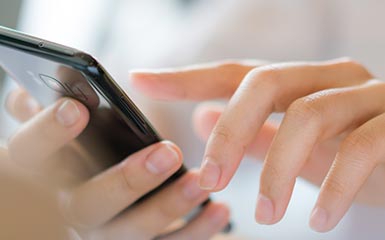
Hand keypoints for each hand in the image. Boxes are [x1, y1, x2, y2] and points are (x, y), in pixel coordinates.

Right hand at [4, 88, 229, 239]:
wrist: (88, 196)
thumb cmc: (68, 154)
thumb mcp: (50, 133)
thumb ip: (43, 116)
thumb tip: (28, 93)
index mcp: (40, 174)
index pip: (30, 156)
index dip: (48, 134)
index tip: (75, 109)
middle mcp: (67, 208)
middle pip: (87, 204)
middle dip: (128, 179)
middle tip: (169, 152)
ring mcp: (101, 232)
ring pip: (130, 231)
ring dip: (169, 207)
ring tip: (200, 181)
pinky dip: (195, 232)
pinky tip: (221, 211)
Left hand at [130, 58, 384, 231]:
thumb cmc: (355, 153)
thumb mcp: (299, 146)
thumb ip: (254, 132)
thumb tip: (204, 116)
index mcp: (301, 82)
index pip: (235, 73)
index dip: (186, 77)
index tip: (139, 80)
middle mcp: (331, 77)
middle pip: (267, 83)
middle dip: (232, 132)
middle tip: (210, 181)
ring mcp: (368, 94)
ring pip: (310, 116)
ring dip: (278, 171)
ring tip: (264, 215)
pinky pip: (361, 148)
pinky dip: (334, 187)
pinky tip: (316, 221)